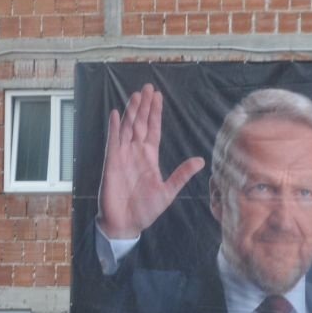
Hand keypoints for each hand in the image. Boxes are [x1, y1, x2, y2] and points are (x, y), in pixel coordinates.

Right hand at [96, 84, 204, 240]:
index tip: (158, 97)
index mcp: (150, 158)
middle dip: (144, 106)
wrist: (125, 225)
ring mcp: (122, 156)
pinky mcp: (111, 163)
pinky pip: (113, 142)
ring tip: (136, 95)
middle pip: (140, 124)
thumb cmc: (145, 211)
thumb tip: (200, 160)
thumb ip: (182, 174)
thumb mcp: (168, 191)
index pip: (153, 130)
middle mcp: (136, 153)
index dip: (155, 113)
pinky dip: (114, 128)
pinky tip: (116, 114)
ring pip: (127, 128)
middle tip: (148, 87)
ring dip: (131, 112)